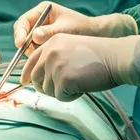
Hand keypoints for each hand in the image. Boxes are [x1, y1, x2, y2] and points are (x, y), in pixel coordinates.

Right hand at [14, 1, 136, 53]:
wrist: (95, 36)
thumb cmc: (82, 28)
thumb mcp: (65, 29)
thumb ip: (49, 32)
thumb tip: (34, 36)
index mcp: (43, 10)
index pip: (24, 21)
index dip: (20, 33)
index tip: (20, 44)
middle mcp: (40, 19)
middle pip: (23, 33)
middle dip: (25, 44)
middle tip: (31, 55)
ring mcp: (41, 31)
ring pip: (28, 44)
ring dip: (32, 51)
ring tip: (45, 56)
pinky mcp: (45, 42)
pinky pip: (35, 49)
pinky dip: (38, 55)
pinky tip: (47, 60)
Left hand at [20, 33, 139, 101]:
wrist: (115, 57)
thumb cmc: (97, 55)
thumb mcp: (70, 48)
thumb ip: (53, 58)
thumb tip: (36, 79)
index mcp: (51, 42)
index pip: (31, 61)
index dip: (27, 74)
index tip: (24, 82)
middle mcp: (50, 52)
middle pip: (36, 78)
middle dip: (47, 87)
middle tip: (63, 88)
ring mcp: (55, 66)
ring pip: (48, 90)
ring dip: (62, 91)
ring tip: (79, 81)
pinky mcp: (63, 80)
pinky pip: (60, 97)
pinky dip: (71, 96)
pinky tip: (83, 85)